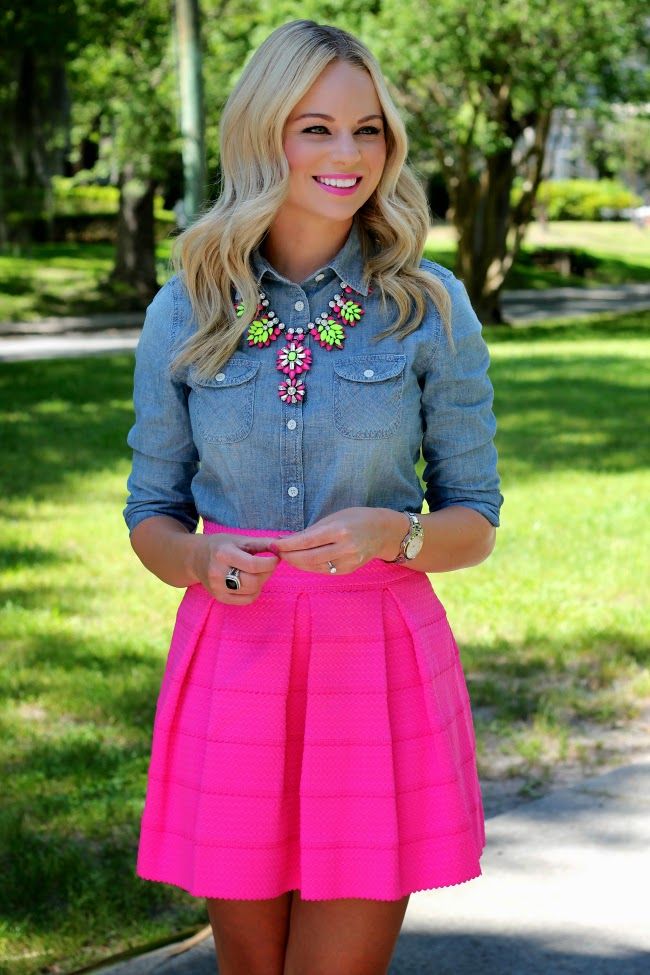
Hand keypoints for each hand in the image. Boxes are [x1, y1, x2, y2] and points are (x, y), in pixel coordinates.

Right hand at [192, 533, 279, 604]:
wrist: (196, 558)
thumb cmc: (221, 546)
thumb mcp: (239, 539)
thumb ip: (262, 542)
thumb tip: (281, 546)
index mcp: (223, 554)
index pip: (253, 565)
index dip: (270, 563)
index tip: (275, 558)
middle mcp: (218, 573)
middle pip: (253, 581)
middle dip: (267, 573)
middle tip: (268, 565)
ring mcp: (217, 588)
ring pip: (251, 591)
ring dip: (261, 582)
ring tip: (259, 572)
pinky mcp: (220, 598)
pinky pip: (246, 600)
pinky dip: (254, 591)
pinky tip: (251, 581)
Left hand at [267, 507, 407, 574]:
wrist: (384, 532)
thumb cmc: (357, 519)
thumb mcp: (335, 517)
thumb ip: (313, 530)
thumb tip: (288, 540)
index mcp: (340, 530)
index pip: (307, 541)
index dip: (287, 545)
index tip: (273, 544)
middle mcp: (345, 548)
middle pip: (309, 557)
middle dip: (289, 556)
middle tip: (276, 552)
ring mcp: (349, 561)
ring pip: (315, 567)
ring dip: (297, 563)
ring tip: (286, 556)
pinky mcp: (349, 570)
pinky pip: (325, 570)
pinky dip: (310, 567)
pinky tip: (302, 561)